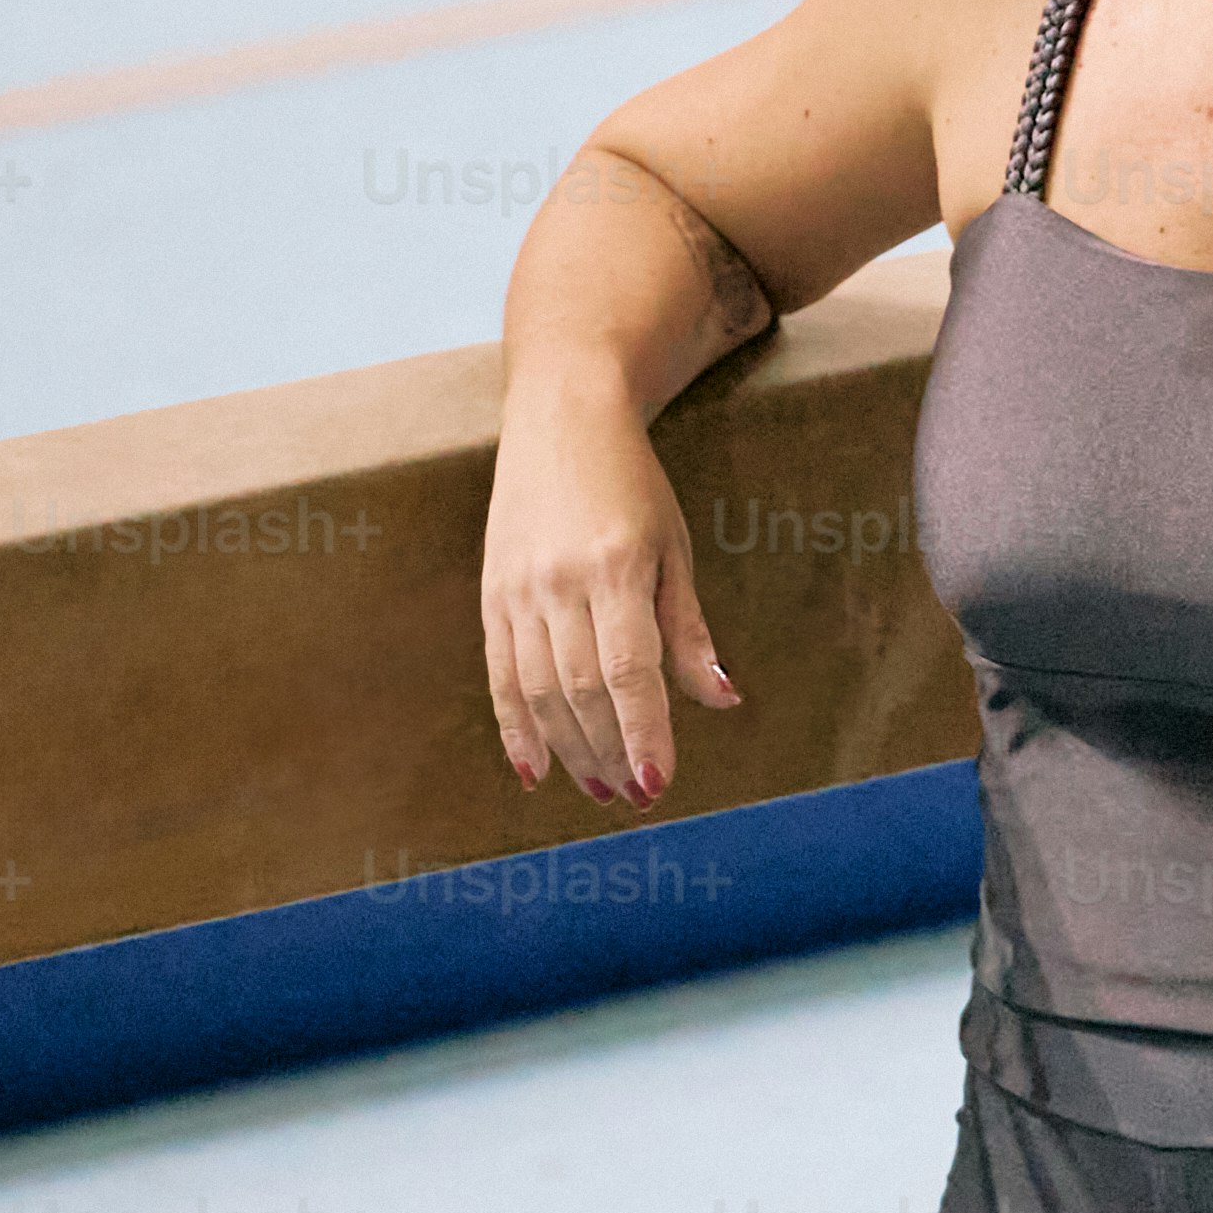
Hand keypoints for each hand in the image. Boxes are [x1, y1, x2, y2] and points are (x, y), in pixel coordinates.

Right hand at [482, 392, 741, 805]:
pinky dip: (515, 727)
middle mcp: (560, 582)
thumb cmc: (633, 484)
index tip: (659, 782)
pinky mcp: (491, 594)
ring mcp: (517, 590)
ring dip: (570, 749)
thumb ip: (689, 629)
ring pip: (539, 690)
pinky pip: (500, 674)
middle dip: (610, 752)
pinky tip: (534, 770)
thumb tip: (720, 700)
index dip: (643, 732)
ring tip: (601, 787)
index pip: (630, 670)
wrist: (560, 416)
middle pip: (583, 690)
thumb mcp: (676, 547)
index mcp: (616, 567)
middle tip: (636, 796)